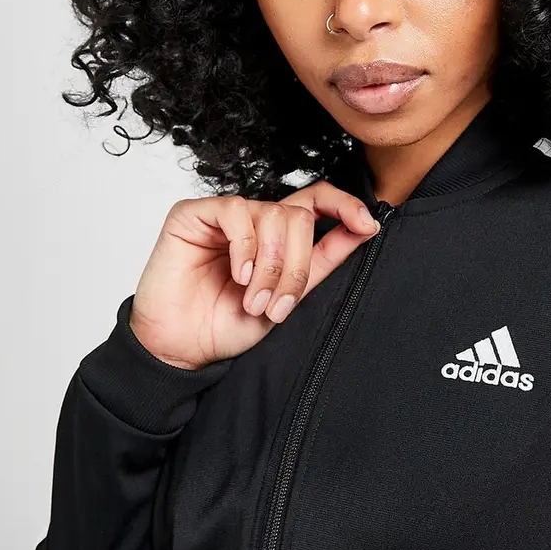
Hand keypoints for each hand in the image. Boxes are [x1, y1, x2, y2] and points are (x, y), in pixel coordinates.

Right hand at [128, 181, 380, 370]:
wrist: (182, 348)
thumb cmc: (228, 324)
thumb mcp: (290, 296)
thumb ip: (324, 261)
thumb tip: (366, 227)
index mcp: (280, 237)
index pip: (318, 201)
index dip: (346, 205)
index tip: (368, 224)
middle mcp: (256, 221)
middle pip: (300, 216)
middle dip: (296, 265)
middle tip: (277, 305)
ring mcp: (225, 216)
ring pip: (273, 215)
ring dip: (270, 266)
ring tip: (254, 300)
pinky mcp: (193, 213)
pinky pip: (236, 211)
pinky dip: (244, 247)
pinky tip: (238, 275)